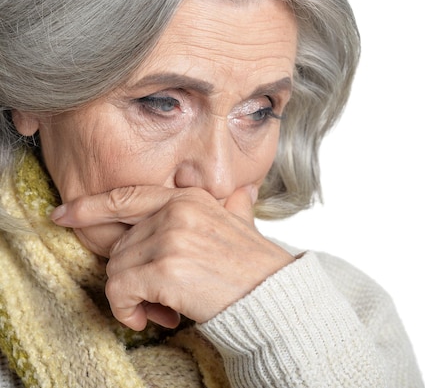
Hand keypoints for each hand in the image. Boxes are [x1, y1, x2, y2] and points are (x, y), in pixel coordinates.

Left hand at [50, 185, 294, 330]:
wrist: (272, 294)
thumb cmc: (254, 265)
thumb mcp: (242, 223)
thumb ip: (231, 206)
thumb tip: (240, 193)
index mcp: (187, 198)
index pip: (126, 197)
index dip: (90, 206)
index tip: (63, 214)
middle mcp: (176, 211)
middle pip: (120, 246)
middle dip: (130, 276)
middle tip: (154, 299)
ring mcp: (169, 238)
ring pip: (116, 270)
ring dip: (131, 298)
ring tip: (159, 310)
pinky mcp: (164, 269)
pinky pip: (120, 291)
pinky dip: (127, 311)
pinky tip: (150, 319)